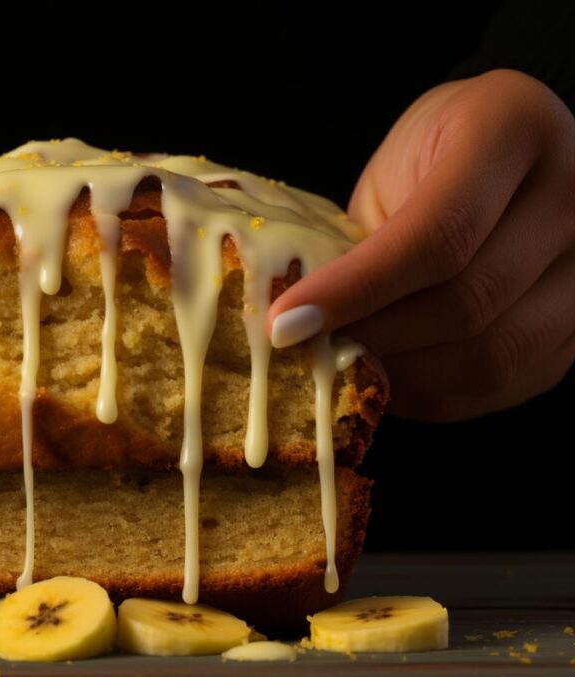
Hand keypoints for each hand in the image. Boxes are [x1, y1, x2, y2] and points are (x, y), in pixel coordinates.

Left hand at [268, 69, 574, 420]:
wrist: (500, 158)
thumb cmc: (430, 157)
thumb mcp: (390, 170)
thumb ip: (360, 238)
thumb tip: (298, 326)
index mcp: (515, 128)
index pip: (439, 234)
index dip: (355, 290)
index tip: (285, 323)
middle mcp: (574, 194)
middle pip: (468, 302)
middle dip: (373, 338)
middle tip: (307, 352)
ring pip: (492, 354)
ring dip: (403, 375)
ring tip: (343, 366)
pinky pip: (507, 382)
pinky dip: (435, 393)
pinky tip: (387, 379)